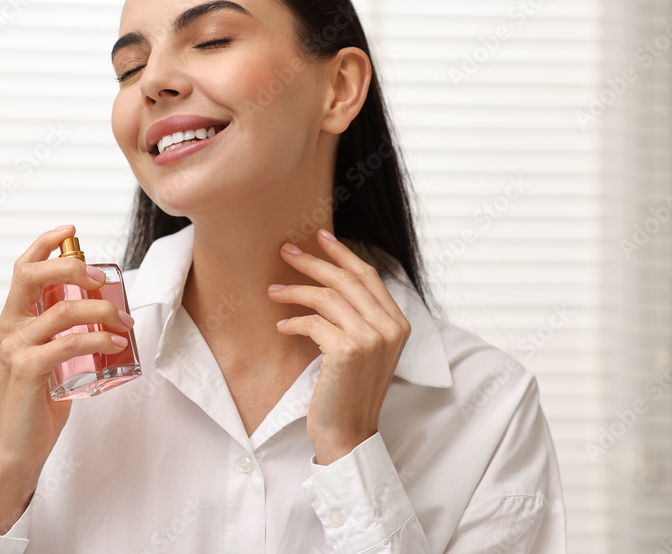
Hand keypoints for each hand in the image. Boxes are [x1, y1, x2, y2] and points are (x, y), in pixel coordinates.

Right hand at [0, 224, 133, 533]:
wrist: (19, 449)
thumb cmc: (38, 403)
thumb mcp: (50, 357)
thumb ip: (65, 332)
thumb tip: (103, 308)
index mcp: (12, 320)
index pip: (22, 268)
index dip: (45, 243)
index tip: (71, 230)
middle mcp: (8, 328)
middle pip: (33, 275)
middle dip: (72, 265)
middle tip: (103, 278)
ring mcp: (15, 348)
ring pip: (62, 309)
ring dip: (101, 309)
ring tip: (124, 322)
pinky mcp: (29, 370)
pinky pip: (70, 343)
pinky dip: (99, 339)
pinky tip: (117, 344)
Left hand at [267, 228, 410, 464]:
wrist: (349, 434)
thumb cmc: (348, 392)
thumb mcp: (363, 350)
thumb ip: (358, 317)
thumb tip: (328, 281)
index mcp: (398, 324)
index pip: (369, 275)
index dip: (343, 253)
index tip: (320, 236)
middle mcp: (389, 327)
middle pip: (346, 279)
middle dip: (313, 261)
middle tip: (285, 251)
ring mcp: (371, 338)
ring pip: (327, 296)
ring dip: (295, 291)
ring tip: (272, 292)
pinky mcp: (347, 350)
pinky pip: (313, 322)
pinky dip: (293, 322)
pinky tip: (281, 326)